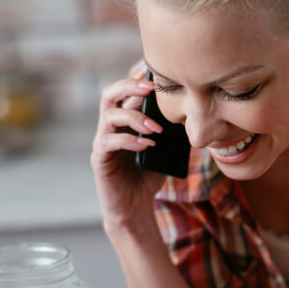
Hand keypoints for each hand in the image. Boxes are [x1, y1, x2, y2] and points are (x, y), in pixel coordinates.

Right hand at [91, 75, 167, 230]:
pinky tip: (146, 146)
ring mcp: (102, 142)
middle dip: (129, 87)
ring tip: (156, 129)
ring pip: (109, 116)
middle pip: (109, 95)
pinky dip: (129, 140)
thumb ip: (170, 134)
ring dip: (135, 117)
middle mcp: (109, 127)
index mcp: (124, 122)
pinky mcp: (99, 159)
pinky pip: (108, 142)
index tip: (159, 81)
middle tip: (150, 90)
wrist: (135, 206)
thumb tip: (189, 117)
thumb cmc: (148, 177)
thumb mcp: (165, 152)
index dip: (139, 83)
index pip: (125, 93)